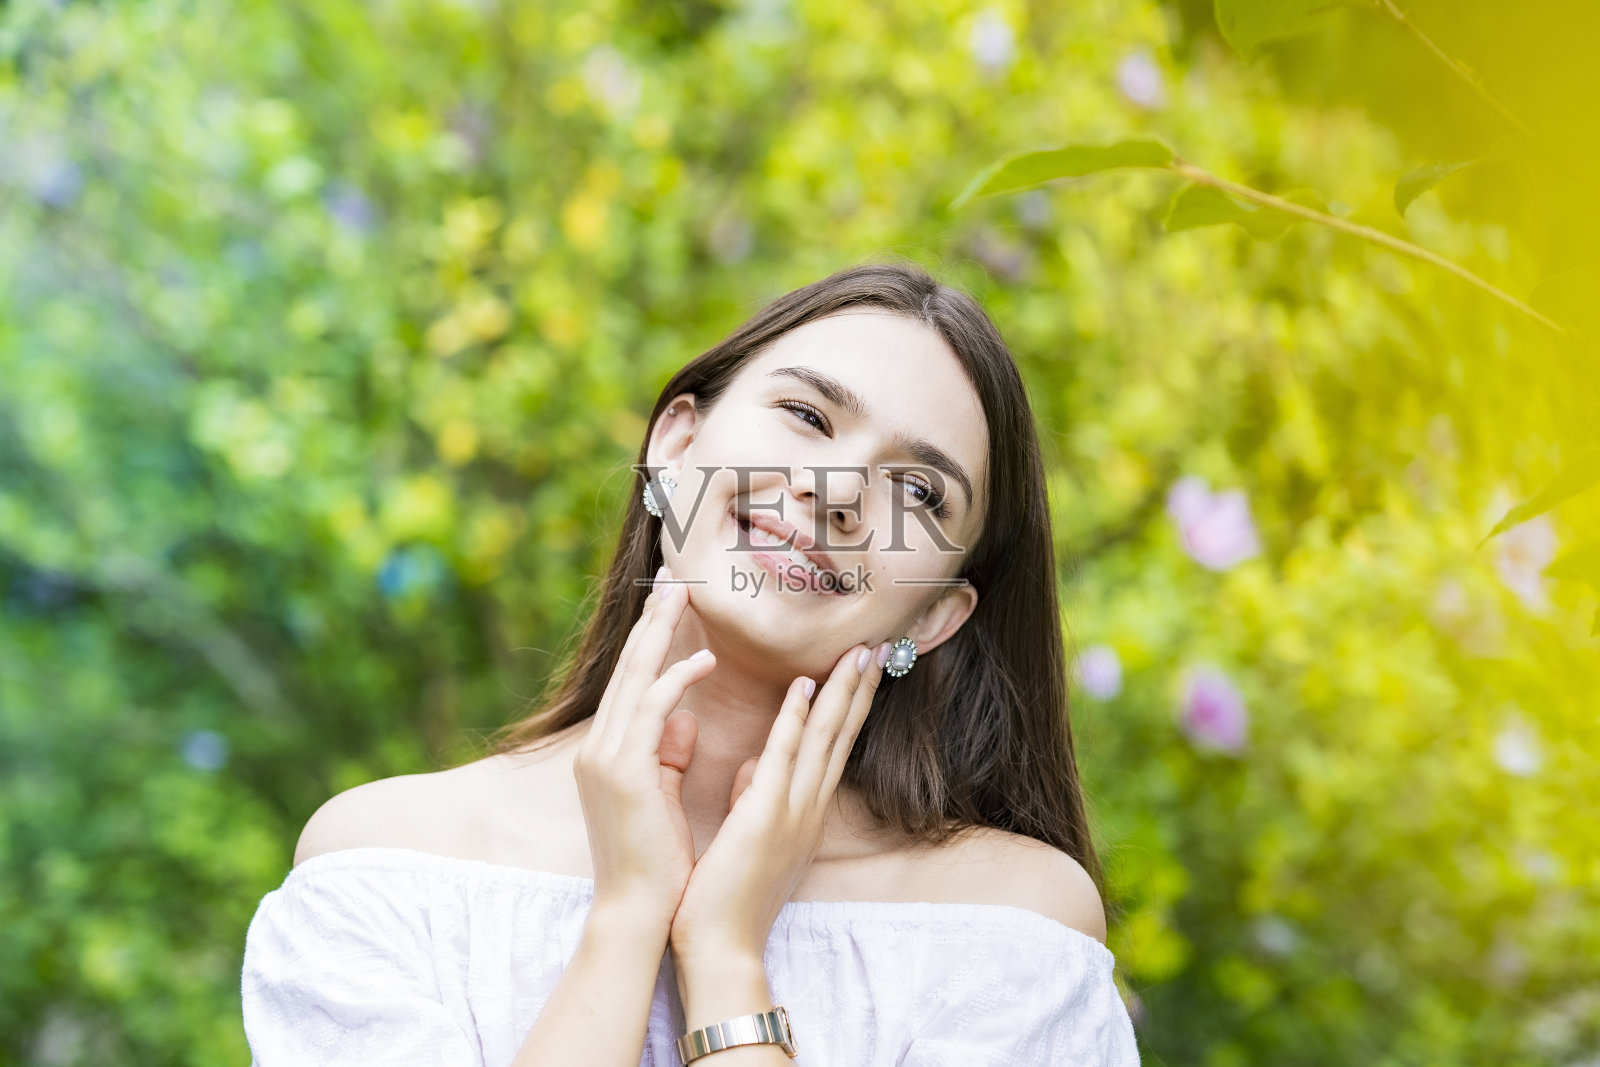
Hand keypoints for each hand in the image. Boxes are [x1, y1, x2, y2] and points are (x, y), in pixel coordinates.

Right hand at [573, 565, 716, 931]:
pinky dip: (676, 680)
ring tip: (685, 594)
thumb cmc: (658, 860)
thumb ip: (669, 754)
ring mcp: (605, 758)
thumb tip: (685, 720)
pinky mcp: (623, 771)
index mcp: (607, 754)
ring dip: (661, 633)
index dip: (650, 640)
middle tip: (674, 576)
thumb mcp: (662, 795)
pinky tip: (703, 660)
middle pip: (626, 669)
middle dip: (651, 620)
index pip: (630, 683)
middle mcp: (598, 749)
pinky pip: (651, 710)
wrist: (639, 911)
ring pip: (634, 679)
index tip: (669, 602)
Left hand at [668, 641, 887, 962]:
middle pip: (840, 736)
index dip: (847, 706)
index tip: (859, 669)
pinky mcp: (766, 818)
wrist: (719, 947)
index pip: (830, 748)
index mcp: (801, 813)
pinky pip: (785, 758)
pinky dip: (797, 720)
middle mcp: (807, 808)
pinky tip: (805, 687)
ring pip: (823, 739)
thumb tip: (753, 764)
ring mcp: (791, 812)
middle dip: (859, 690)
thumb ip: (753, 797)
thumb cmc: (726, 898)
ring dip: (842, 692)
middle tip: (878, 646)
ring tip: (859, 652)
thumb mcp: (747, 838)